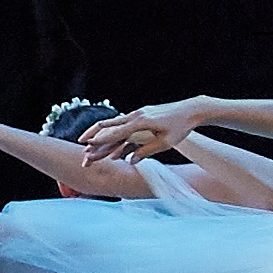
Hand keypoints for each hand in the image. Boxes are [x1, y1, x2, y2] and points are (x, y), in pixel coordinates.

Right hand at [78, 99, 211, 161]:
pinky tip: (105, 134)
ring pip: (114, 122)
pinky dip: (112, 129)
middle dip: (94, 135)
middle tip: (81, 144)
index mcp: (141, 122)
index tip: (87, 146)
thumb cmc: (181, 127)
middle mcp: (137, 115)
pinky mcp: (142, 114)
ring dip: (100, 131)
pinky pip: (123, 122)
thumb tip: (130, 162)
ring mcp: (139, 113)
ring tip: (87, 139)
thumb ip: (147, 151)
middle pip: (110, 125)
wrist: (192, 110)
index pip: (117, 133)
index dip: (101, 140)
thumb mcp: (165, 143)